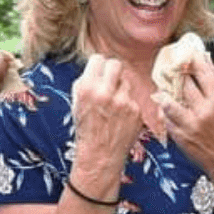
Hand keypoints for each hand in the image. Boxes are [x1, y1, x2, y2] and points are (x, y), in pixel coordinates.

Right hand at [71, 54, 141, 179]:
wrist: (99, 154)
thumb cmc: (86, 129)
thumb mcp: (77, 103)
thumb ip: (86, 82)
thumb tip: (97, 66)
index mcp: (87, 89)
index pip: (98, 59)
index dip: (98, 66)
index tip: (99, 71)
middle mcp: (105, 93)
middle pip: (116, 64)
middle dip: (112, 70)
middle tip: (110, 80)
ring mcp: (123, 102)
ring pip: (126, 81)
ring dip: (120, 89)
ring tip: (113, 104)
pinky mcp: (136, 111)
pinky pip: (133, 98)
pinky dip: (127, 104)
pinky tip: (120, 116)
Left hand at [158, 51, 213, 184]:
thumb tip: (204, 67)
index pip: (204, 72)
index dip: (194, 60)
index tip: (188, 53)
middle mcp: (206, 109)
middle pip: (184, 83)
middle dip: (177, 74)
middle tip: (172, 68)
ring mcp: (192, 123)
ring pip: (170, 99)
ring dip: (166, 92)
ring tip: (164, 88)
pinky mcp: (181, 135)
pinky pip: (167, 118)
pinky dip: (166, 111)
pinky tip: (167, 108)